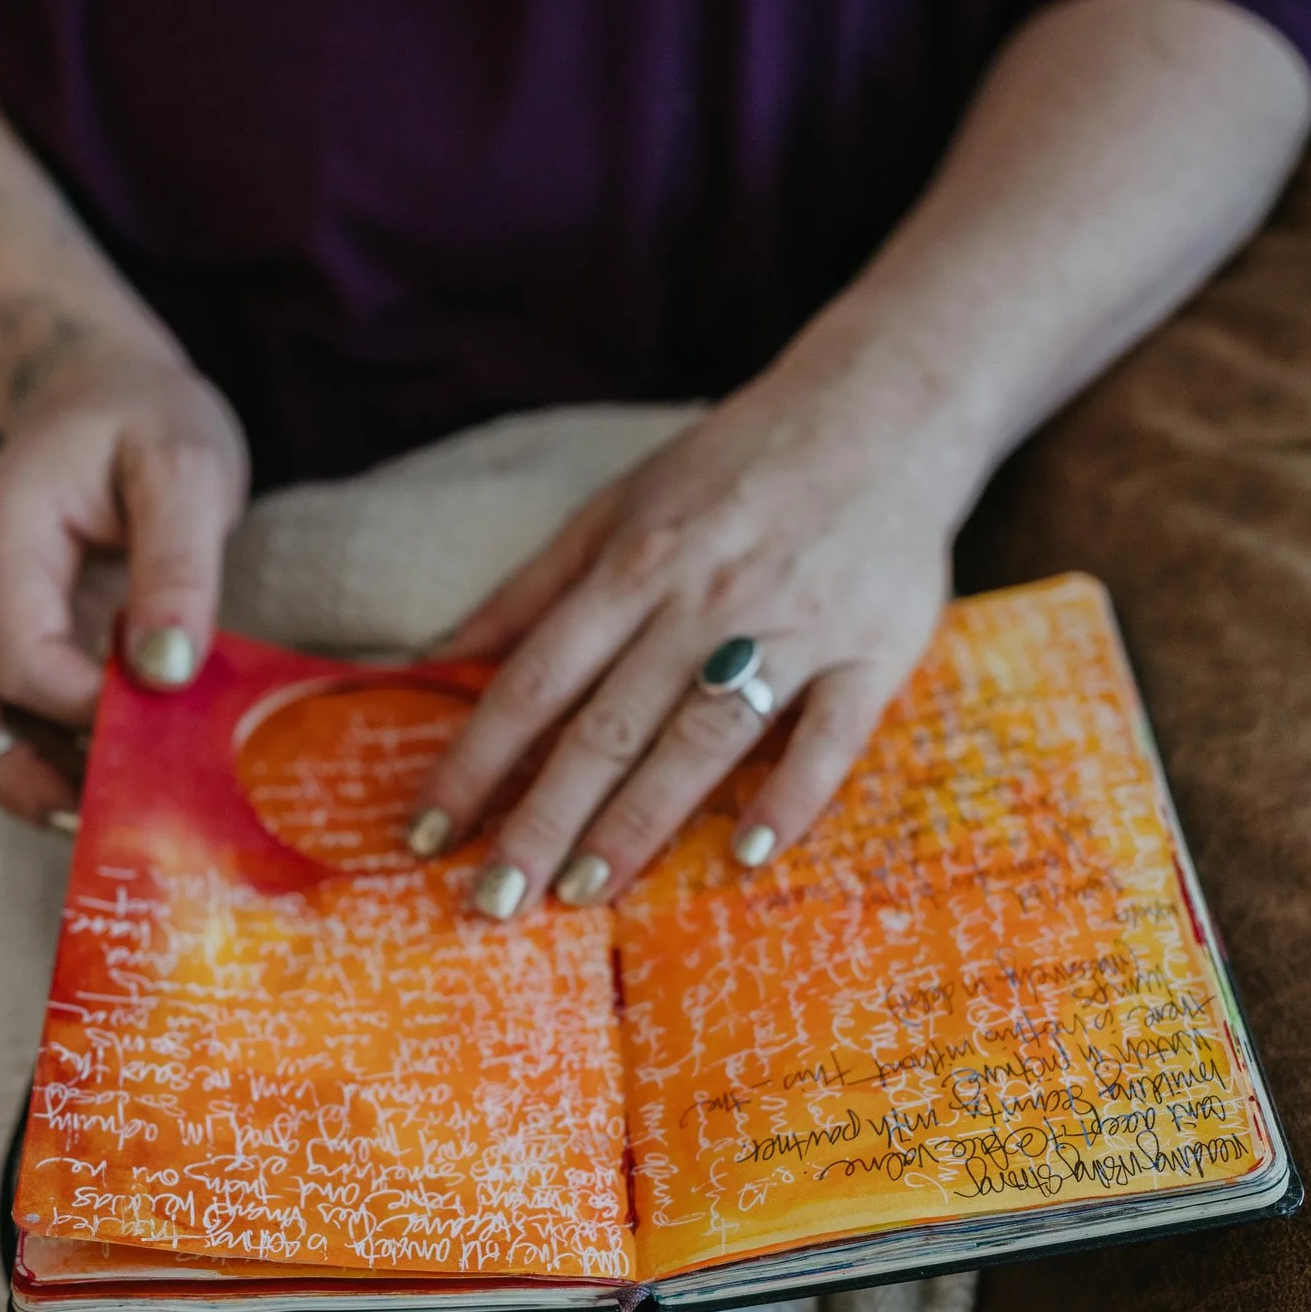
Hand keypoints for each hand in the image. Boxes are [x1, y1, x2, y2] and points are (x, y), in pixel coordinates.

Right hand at [0, 343, 246, 822]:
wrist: (100, 388)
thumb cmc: (146, 419)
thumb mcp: (185, 466)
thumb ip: (178, 565)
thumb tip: (165, 672)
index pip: (16, 657)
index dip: (85, 709)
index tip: (165, 723)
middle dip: (29, 778)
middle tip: (119, 816)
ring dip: (29, 780)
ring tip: (116, 811)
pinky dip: (43, 756)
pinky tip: (111, 773)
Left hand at [409, 367, 969, 914]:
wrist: (882, 409)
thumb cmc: (733, 467)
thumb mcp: (618, 505)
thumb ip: (532, 587)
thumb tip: (438, 656)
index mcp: (633, 564)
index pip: (534, 681)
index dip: (476, 760)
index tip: (428, 833)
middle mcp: (702, 600)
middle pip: (607, 725)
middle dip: (542, 819)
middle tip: (492, 902)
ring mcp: (792, 627)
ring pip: (703, 738)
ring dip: (639, 821)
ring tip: (583, 892)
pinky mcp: (874, 650)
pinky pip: (830, 736)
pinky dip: (792, 795)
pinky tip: (750, 854)